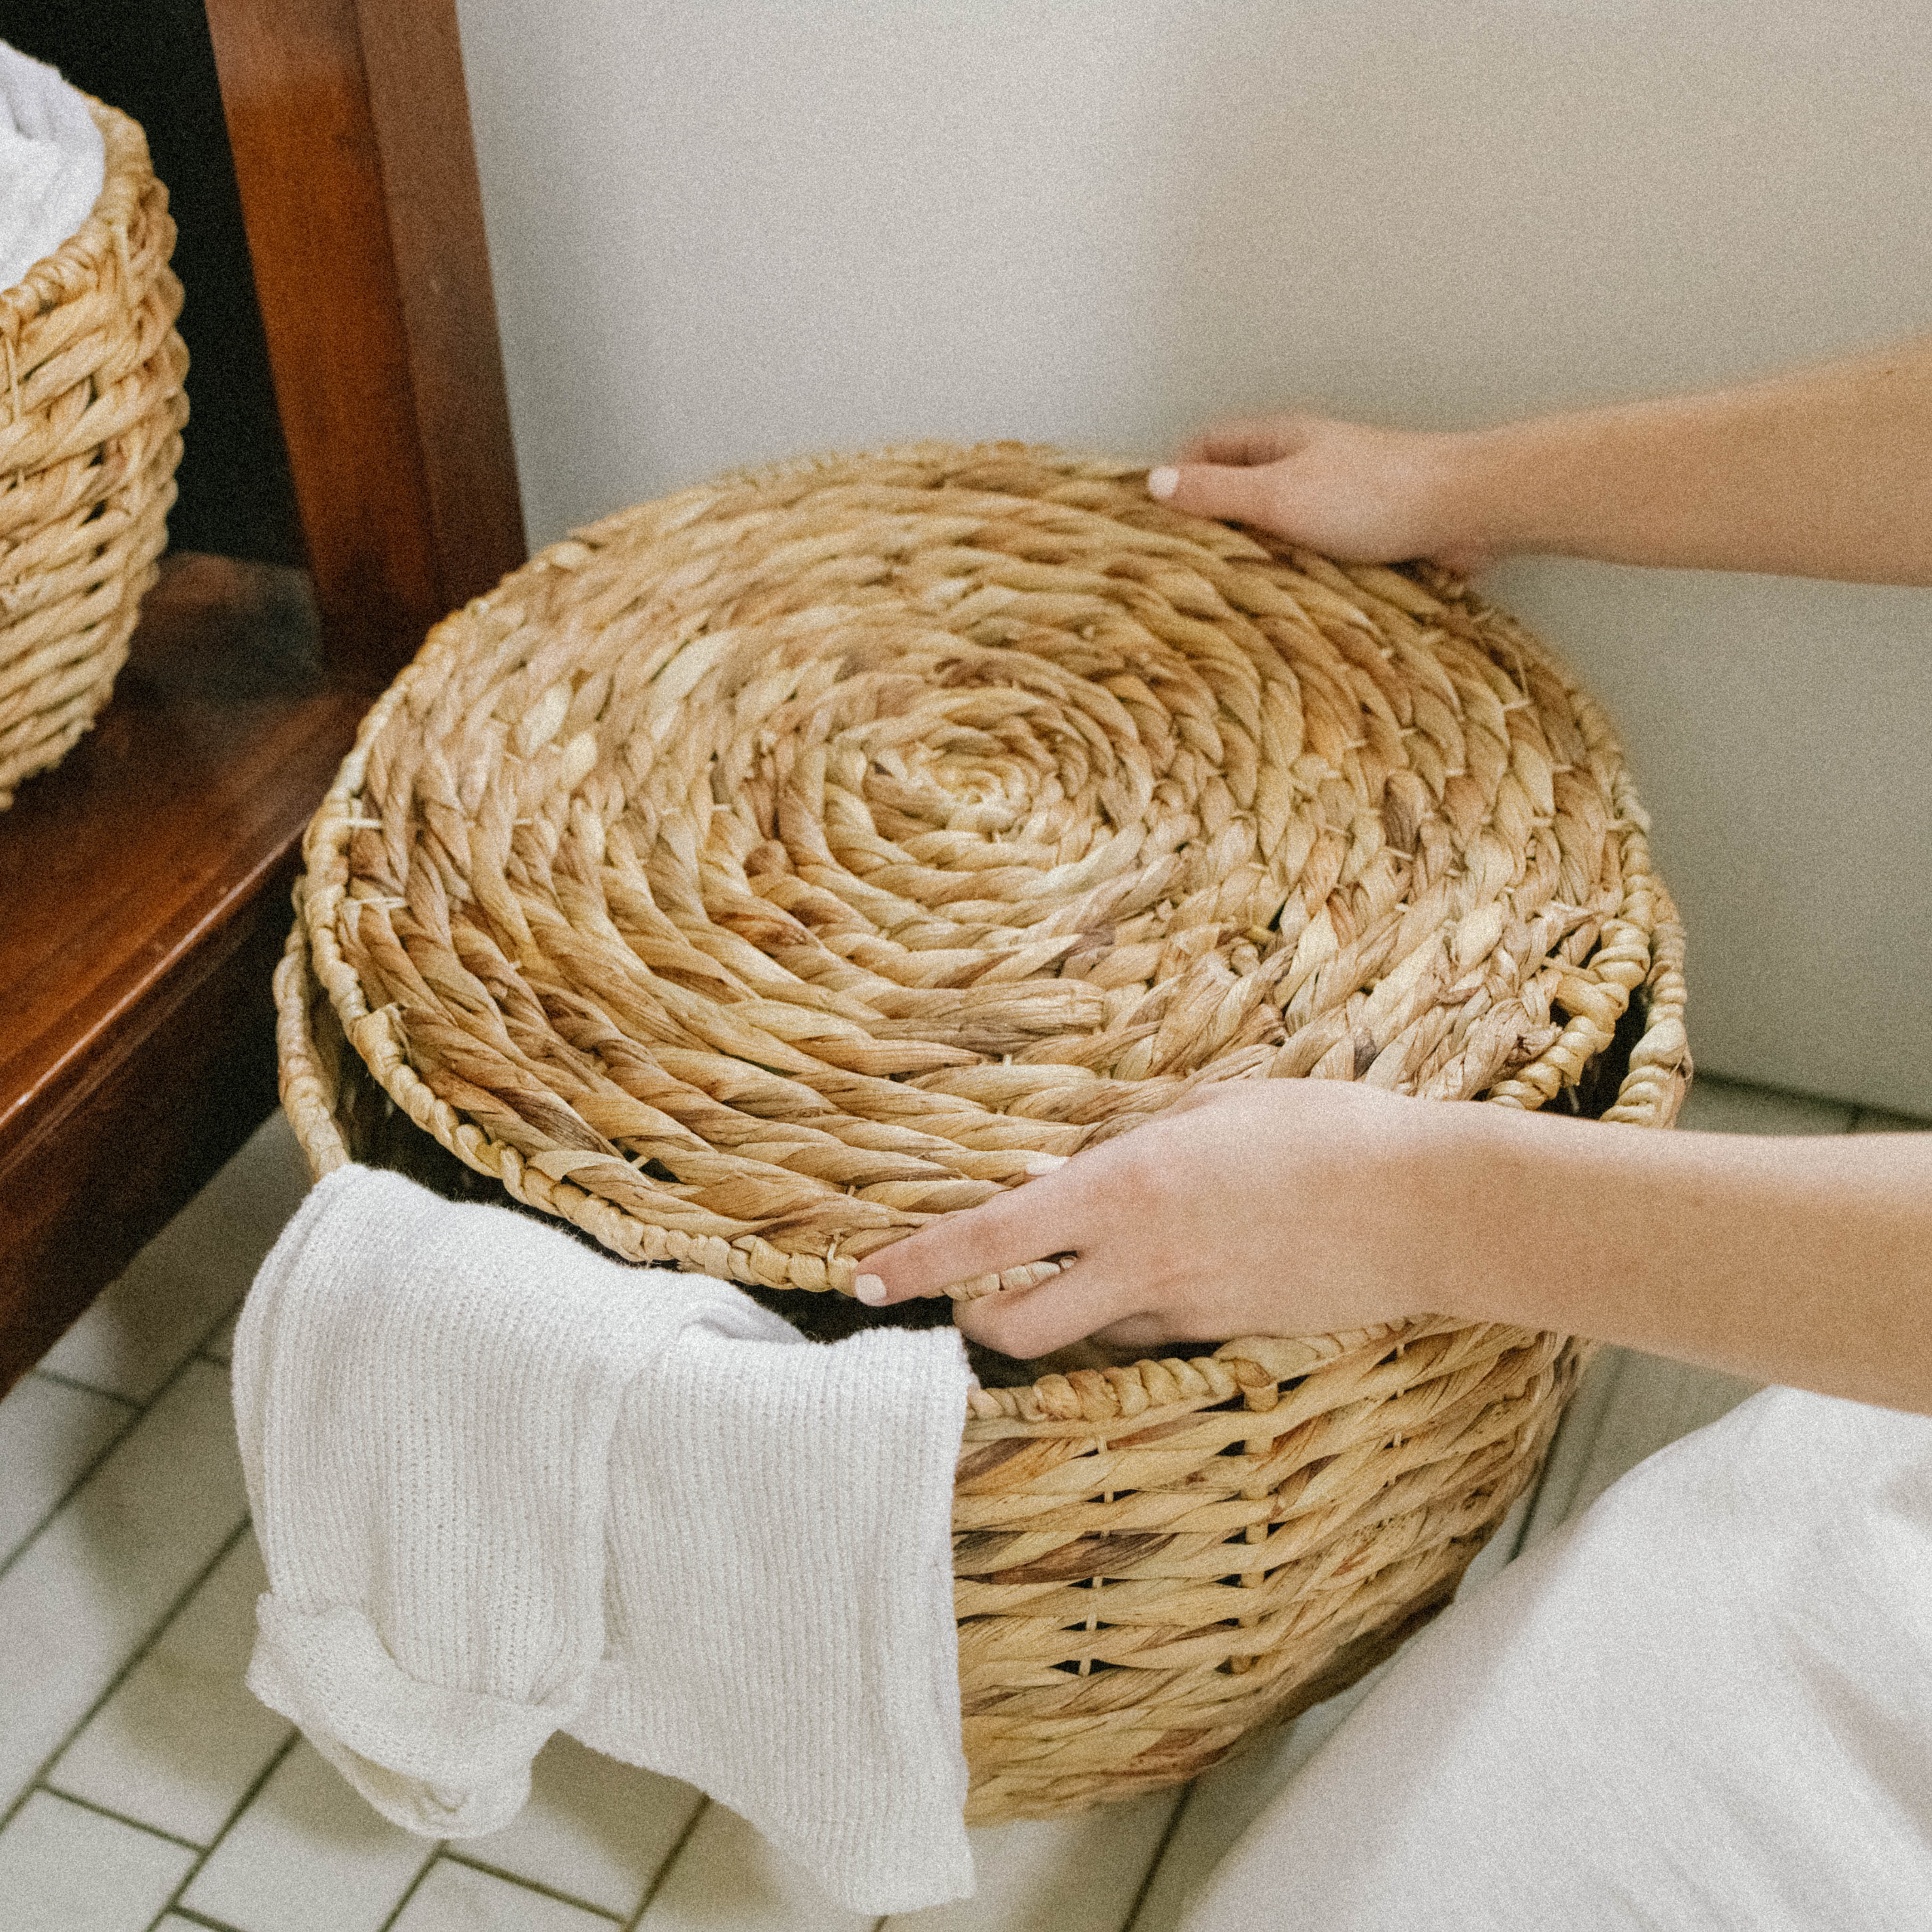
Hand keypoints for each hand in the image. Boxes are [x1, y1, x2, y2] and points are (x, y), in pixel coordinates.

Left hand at [856, 1081, 1468, 1358]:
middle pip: (1011, 1326)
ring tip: (1098, 1258)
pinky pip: (1148, 1335)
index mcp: (1121, 1189)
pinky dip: (1132, 1313)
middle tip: (969, 1291)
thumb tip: (1081, 1169)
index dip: (915, 1264)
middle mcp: (1137, 1263)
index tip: (864, 1278)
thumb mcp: (1211, 1110)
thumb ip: (1134, 1144)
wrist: (1424, 1207)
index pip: (987, 1241)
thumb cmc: (1321, 1131)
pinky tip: (1178, 1267)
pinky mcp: (1224, 1336)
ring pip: (1082, 1336)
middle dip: (972, 1317)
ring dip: (1062, 1312)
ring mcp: (1181, 1311)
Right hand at [1147, 412, 1494, 572]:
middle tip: (1177, 568)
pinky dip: (1294, 572)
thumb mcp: (1276, 495)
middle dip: (1209, 522)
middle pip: (1238, 486)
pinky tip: (1282, 601)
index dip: (1176, 476)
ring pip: (1276, 523)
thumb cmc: (1369, 496)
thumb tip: (1154, 484)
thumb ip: (1216, 493)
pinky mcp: (1364, 531)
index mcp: (1278, 440)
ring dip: (1253, 553)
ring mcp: (1335, 496)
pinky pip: (1312, 551)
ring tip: (1223, 594)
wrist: (1463, 509)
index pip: (1207, 446)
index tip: (1150, 520)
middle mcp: (1304, 462)